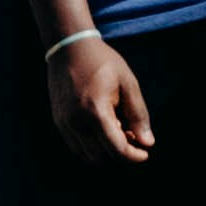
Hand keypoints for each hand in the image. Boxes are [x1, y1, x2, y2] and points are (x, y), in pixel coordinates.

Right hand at [50, 34, 153, 166]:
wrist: (70, 47)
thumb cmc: (103, 63)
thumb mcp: (128, 83)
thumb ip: (138, 115)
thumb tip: (147, 143)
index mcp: (96, 111)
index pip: (116, 149)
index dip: (134, 157)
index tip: (145, 153)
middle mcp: (76, 121)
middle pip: (101, 158)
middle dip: (120, 153)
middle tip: (132, 136)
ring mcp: (64, 123)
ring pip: (87, 156)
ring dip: (105, 151)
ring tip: (117, 129)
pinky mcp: (58, 122)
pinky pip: (76, 147)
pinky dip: (92, 146)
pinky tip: (102, 127)